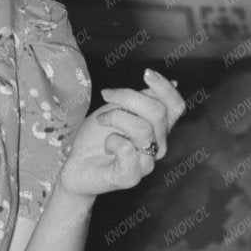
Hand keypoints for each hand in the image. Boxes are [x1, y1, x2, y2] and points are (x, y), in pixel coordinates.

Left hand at [58, 69, 186, 196]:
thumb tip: (173, 81)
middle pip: (158, 112)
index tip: (146, 73)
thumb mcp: (117, 109)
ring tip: (102, 120)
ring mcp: (146, 163)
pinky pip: (127, 149)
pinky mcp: (130, 177)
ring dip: (115, 117)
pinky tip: (106, 145)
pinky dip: (111, 140)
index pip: (176, 106)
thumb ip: (142, 99)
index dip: (165, 87)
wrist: (74, 166)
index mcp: (158, 129)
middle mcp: (157, 145)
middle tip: (107, 96)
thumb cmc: (96, 138)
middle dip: (129, 98)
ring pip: (143, 129)